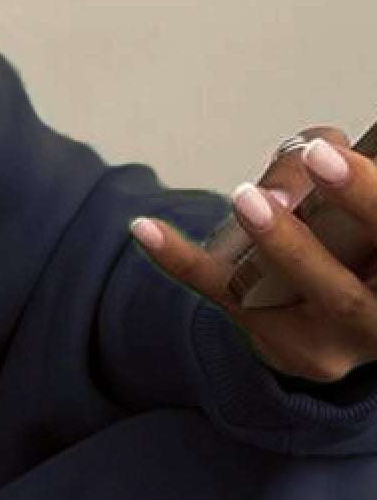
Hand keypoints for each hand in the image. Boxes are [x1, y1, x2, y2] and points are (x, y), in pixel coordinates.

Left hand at [130, 125, 376, 385]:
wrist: (347, 302)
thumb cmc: (362, 228)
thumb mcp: (354, 189)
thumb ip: (331, 166)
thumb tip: (284, 186)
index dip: (362, 197)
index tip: (324, 155)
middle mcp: (373, 322)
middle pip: (340, 293)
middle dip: (304, 241)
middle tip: (270, 193)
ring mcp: (325, 343)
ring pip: (288, 304)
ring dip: (268, 249)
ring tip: (245, 198)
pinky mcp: (278, 343)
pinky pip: (223, 298)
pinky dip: (181, 261)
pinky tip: (145, 228)